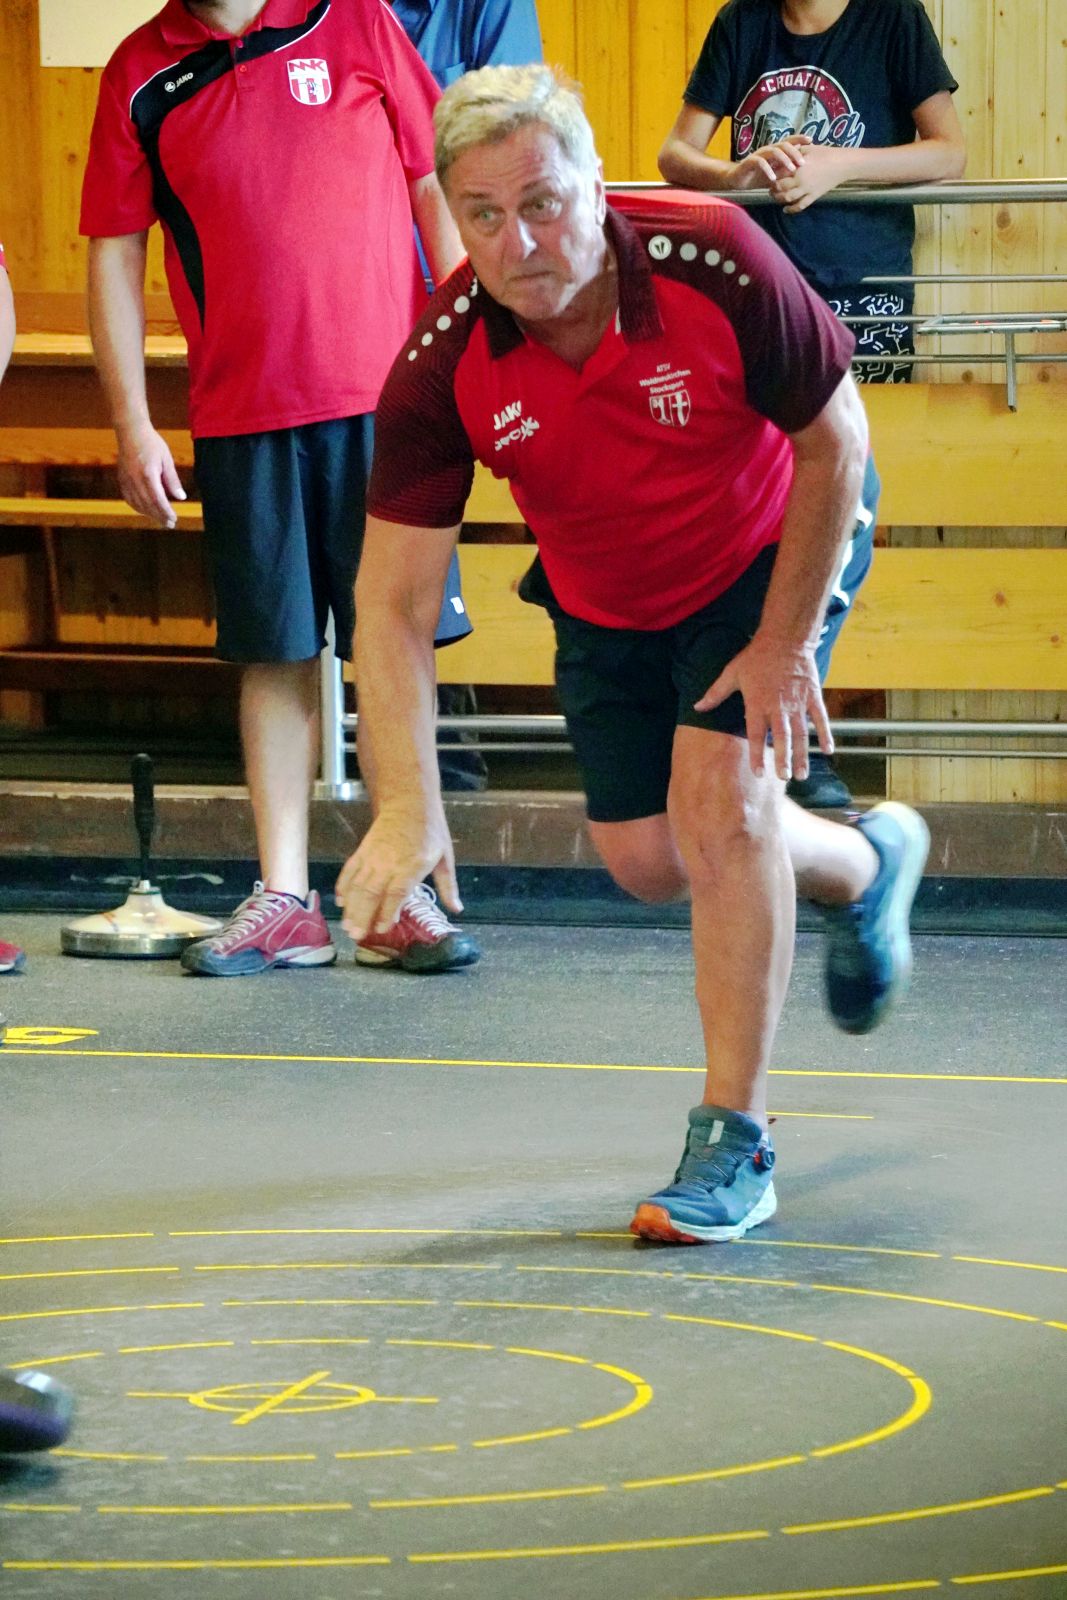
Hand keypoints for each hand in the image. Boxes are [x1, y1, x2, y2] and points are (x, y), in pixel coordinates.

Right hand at [116, 424, 185, 527]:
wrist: (130, 431)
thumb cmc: (151, 443)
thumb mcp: (166, 459)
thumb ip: (172, 480)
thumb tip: (181, 498)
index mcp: (148, 474)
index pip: (158, 500)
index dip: (166, 512)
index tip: (174, 519)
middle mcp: (135, 479)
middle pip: (148, 505)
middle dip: (160, 516)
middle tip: (170, 525)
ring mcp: (126, 480)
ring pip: (138, 504)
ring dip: (150, 514)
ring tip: (161, 519)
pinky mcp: (121, 479)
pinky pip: (129, 499)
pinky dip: (138, 507)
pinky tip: (146, 511)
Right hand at [335, 810, 461, 940]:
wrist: (408, 801)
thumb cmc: (430, 830)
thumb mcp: (446, 856)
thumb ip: (448, 885)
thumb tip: (457, 909)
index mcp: (413, 864)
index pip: (397, 892)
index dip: (387, 912)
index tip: (381, 929)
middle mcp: (389, 861)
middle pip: (372, 892)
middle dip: (362, 915)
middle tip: (356, 936)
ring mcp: (373, 856)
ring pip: (357, 884)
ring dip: (351, 907)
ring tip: (347, 926)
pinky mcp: (362, 851)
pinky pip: (349, 871)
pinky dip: (343, 886)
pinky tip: (340, 902)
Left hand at [694, 632, 830, 779]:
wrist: (785, 638)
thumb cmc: (756, 657)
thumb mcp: (732, 673)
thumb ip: (716, 693)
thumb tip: (697, 707)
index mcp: (758, 703)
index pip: (757, 735)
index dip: (758, 755)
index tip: (759, 773)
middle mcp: (779, 707)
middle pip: (782, 738)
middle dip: (783, 760)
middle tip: (784, 778)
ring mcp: (798, 703)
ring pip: (802, 734)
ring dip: (802, 755)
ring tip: (801, 774)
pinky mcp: (813, 696)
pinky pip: (821, 719)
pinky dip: (826, 734)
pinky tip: (828, 751)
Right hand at [728, 135, 811, 190]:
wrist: (738, 180)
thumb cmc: (758, 177)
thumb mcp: (776, 175)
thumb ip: (786, 170)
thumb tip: (803, 168)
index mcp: (775, 151)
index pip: (789, 141)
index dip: (799, 139)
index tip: (811, 141)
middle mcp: (768, 150)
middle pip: (783, 145)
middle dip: (794, 152)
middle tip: (803, 162)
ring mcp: (758, 155)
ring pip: (773, 151)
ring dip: (784, 159)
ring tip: (791, 169)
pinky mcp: (749, 162)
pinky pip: (760, 162)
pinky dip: (767, 170)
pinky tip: (773, 179)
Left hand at [769, 145, 850, 212]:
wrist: (842, 164)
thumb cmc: (825, 153)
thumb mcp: (808, 149)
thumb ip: (794, 151)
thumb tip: (783, 152)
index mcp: (797, 167)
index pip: (778, 173)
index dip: (772, 174)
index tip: (769, 174)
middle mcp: (800, 180)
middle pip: (780, 187)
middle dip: (773, 188)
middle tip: (770, 187)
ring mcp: (807, 190)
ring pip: (788, 198)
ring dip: (779, 199)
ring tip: (775, 197)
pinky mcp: (813, 196)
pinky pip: (800, 206)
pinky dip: (792, 210)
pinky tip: (786, 210)